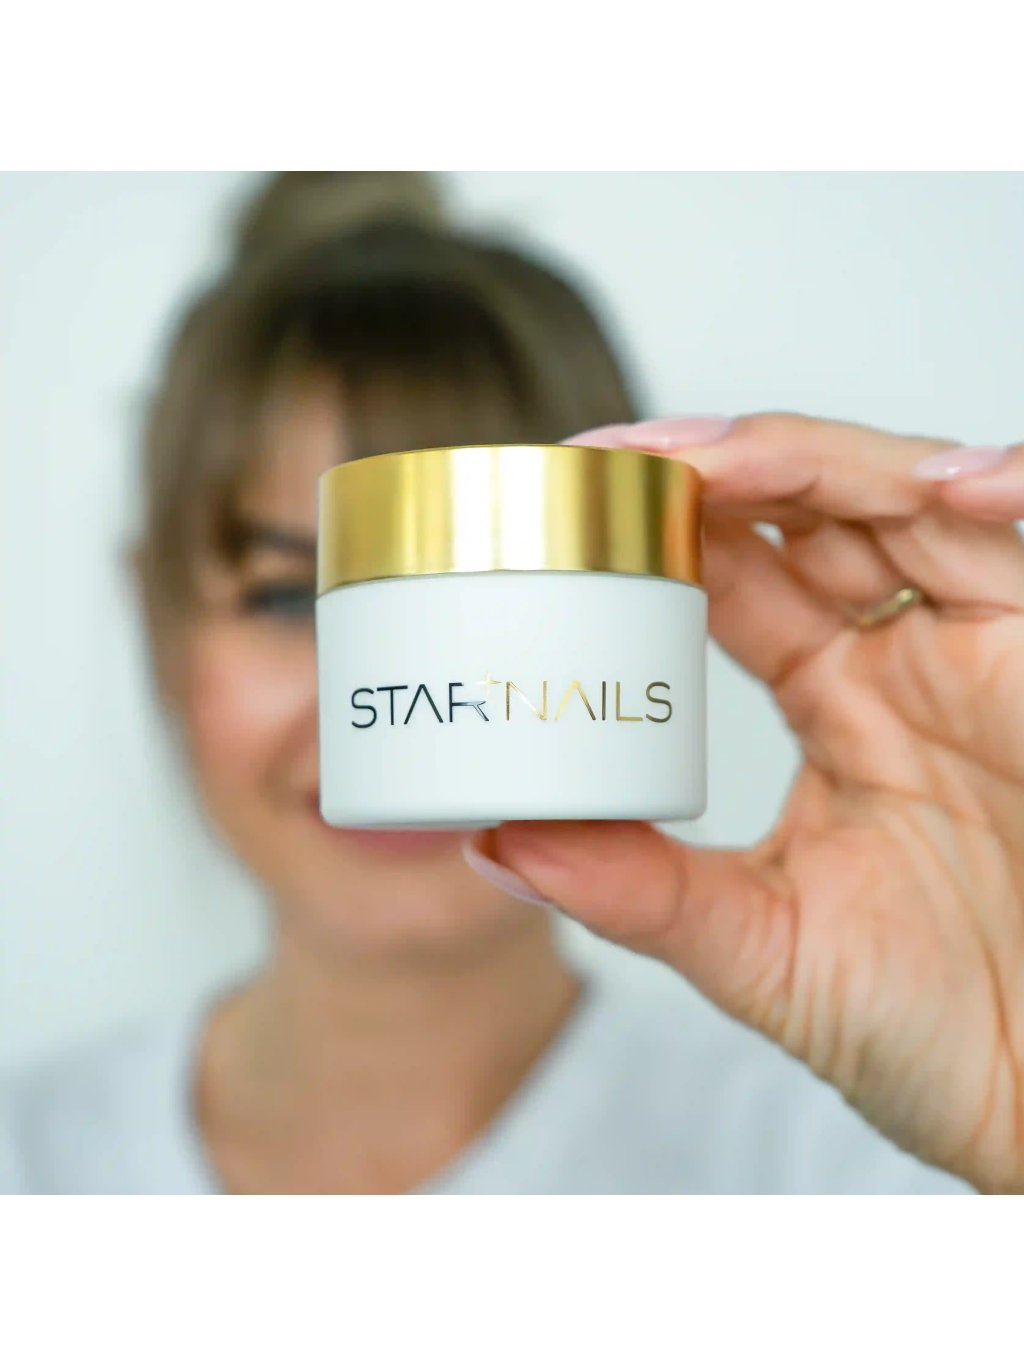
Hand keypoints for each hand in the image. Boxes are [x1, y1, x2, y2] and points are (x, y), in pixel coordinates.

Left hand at [466, 414, 1023, 1191]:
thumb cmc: (942, 1033)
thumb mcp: (763, 949)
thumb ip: (640, 892)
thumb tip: (497, 842)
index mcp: (843, 705)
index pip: (744, 577)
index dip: (666, 528)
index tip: (563, 505)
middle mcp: (913, 660)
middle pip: (815, 513)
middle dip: (718, 470)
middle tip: (611, 459)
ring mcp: (989, 651)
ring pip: (908, 502)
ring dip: (813, 464)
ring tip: (707, 459)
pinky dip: (1006, 496)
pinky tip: (942, 486)